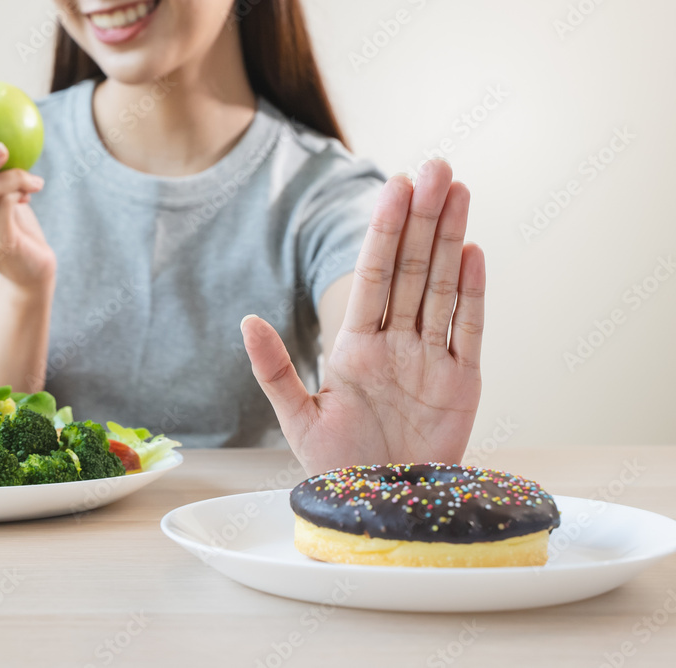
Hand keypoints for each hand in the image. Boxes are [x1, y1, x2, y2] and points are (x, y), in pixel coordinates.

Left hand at [242, 159, 484, 473]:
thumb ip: (274, 369)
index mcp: (356, 346)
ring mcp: (431, 359)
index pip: (373, 274)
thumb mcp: (298, 418)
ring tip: (459, 190)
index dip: (385, 230)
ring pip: (442, 287)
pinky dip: (472, 293)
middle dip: (424, 218)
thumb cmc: (338, 467)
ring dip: (451, 240)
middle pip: (412, 269)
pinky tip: (473, 253)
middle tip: (437, 167)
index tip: (396, 185)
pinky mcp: (462, 382)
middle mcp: (395, 343)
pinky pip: (468, 329)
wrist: (380, 507)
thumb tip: (246, 319)